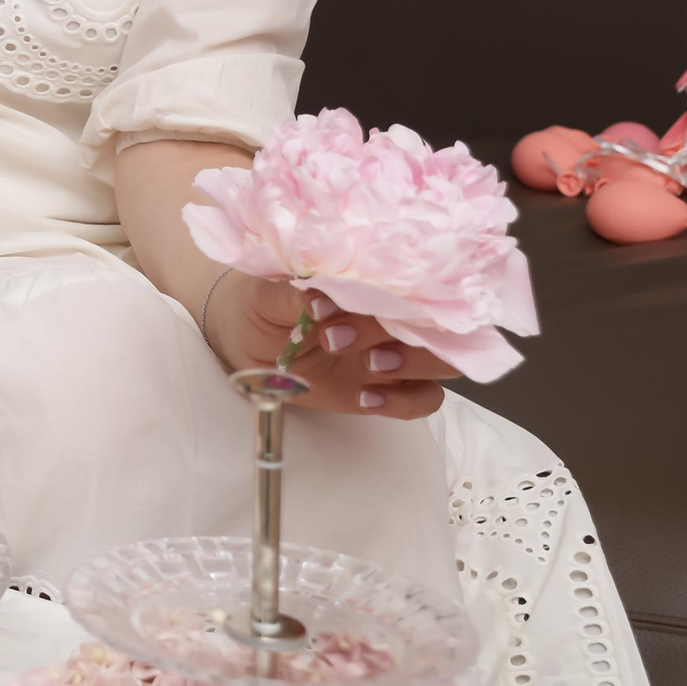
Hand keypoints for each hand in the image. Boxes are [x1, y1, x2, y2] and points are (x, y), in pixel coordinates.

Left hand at [203, 275, 458, 419]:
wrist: (244, 339)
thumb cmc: (260, 303)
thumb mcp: (265, 294)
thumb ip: (294, 294)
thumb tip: (320, 296)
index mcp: (368, 282)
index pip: (406, 284)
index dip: (387, 296)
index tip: (333, 309)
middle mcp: (388, 317)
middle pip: (438, 324)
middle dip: (404, 333)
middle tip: (339, 339)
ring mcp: (390, 353)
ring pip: (442, 362)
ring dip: (415, 364)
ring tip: (370, 367)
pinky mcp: (384, 387)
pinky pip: (424, 399)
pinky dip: (405, 402)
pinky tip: (366, 398)